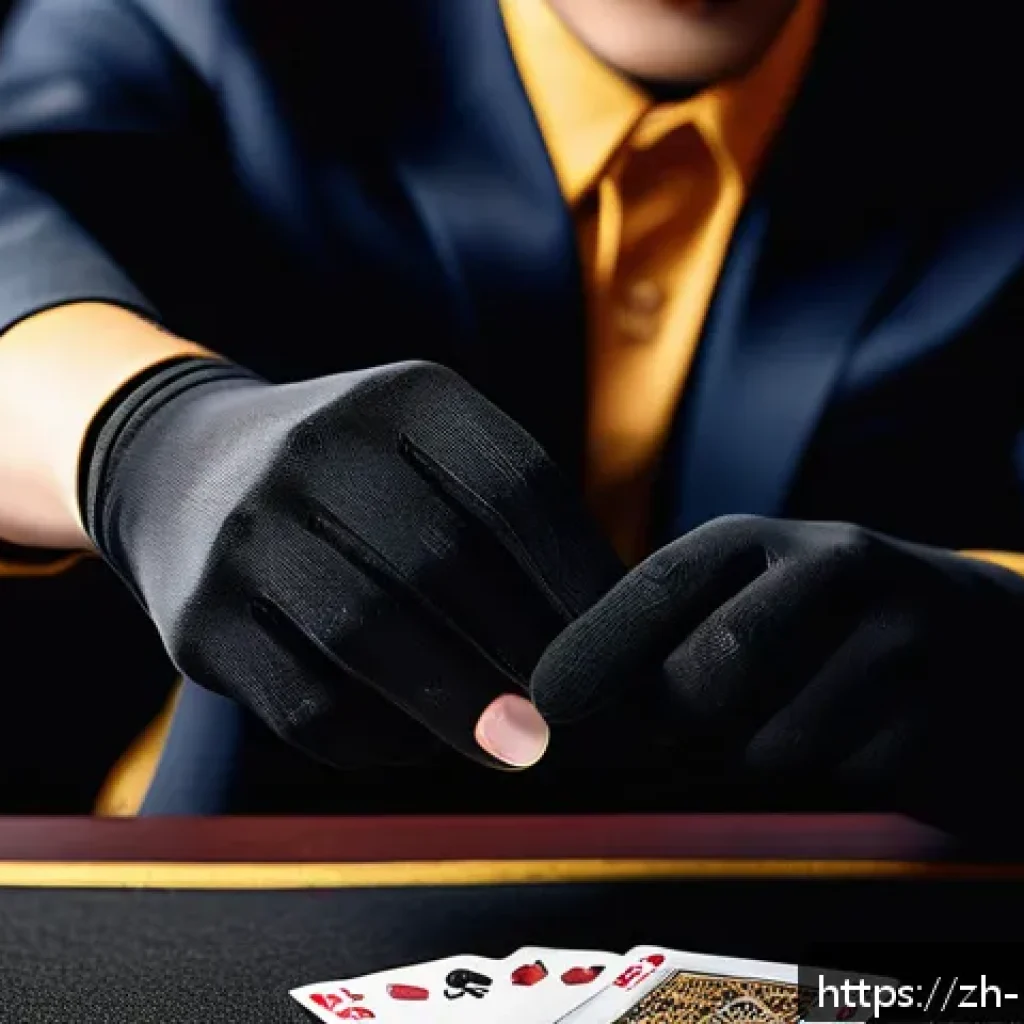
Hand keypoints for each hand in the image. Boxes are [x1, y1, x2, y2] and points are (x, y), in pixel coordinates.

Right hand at [82, 357, 620, 770]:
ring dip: (460, 706)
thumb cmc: (351, 478)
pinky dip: (376, 736)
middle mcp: (317, 447)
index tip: (618, 651)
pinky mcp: (198, 617)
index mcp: (401, 397)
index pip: (514, 487)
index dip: (577, 578)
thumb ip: (505, 522)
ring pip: (370, 634)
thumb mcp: (422, 449)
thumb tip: (601, 639)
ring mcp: (246, 529)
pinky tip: (414, 737)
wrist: (184, 470)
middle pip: (445, 561)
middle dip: (525, 653)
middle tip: (577, 717)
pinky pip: (306, 700)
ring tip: (518, 750)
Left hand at [532, 515, 1023, 833]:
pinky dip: (812, 786)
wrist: (987, 641)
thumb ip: (666, 631)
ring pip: (767, 744)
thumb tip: (558, 698)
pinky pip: (838, 783)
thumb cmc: (825, 624)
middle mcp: (834, 568)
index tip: (543, 703)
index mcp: (762, 539)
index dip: (594, 647)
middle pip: (708, 671)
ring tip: (764, 734)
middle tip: (647, 749)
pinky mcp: (944, 721)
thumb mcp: (748, 593)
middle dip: (663, 726)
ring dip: (740, 765)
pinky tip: (832, 749)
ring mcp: (900, 641)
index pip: (659, 585)